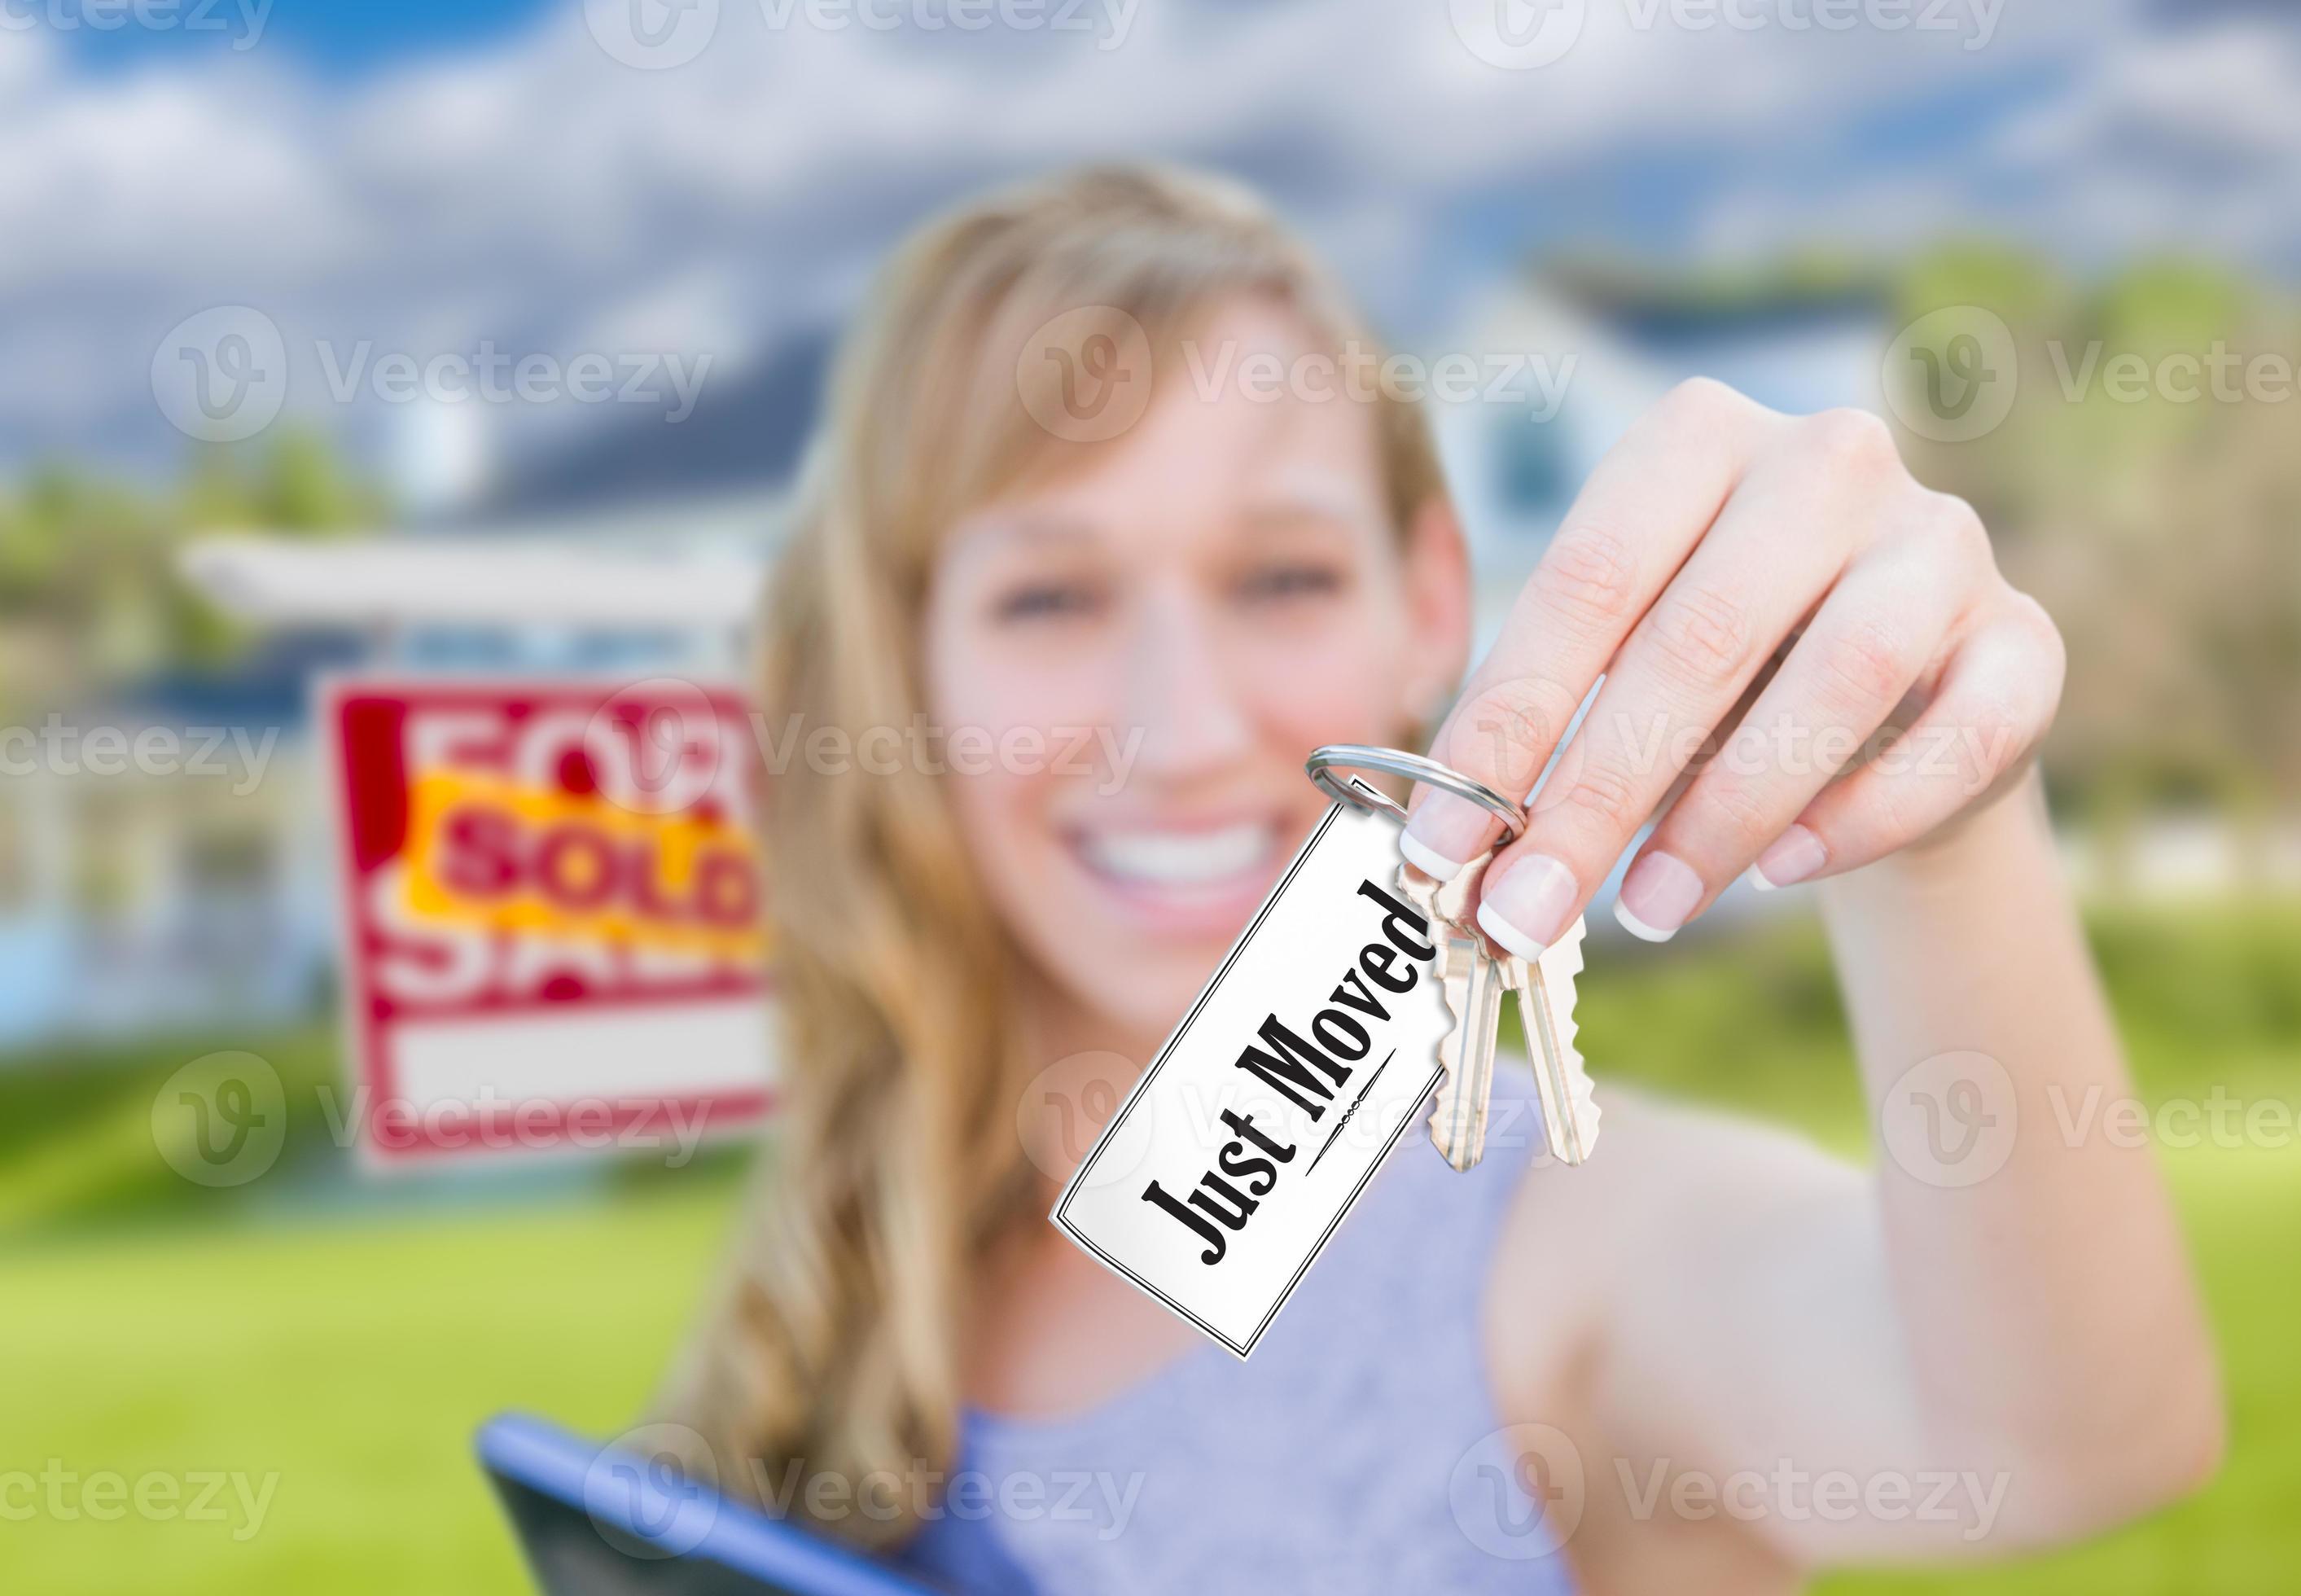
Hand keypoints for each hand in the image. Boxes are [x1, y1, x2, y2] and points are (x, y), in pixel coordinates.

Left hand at [1401, 379, 2064, 951]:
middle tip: (1526, 907)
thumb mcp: (1620, 668)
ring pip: (1839, 677)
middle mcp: (1827, 460)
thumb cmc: (1717, 677)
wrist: (1884, 705)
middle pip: (1699, 636)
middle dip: (1596, 794)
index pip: (1584, 581)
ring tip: (1646, 908)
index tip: (1440, 844)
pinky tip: (1787, 871)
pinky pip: (1959, 734)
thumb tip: (1453, 849)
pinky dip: (1866, 813)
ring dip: (1726, 813)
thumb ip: (1548, 728)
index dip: (1506, 722)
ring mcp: (1940, 540)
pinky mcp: (2023, 638)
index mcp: (1696, 438)